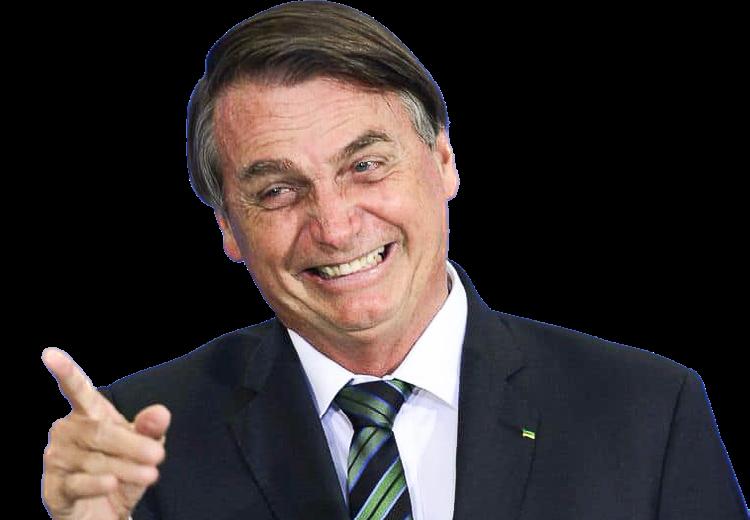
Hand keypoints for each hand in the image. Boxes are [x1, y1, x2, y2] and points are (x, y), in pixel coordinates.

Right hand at [41, 348, 170, 519]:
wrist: (105, 513)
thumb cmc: (123, 468)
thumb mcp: (143, 447)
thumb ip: (150, 429)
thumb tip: (161, 413)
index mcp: (87, 413)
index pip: (76, 389)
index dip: (65, 371)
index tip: (49, 354)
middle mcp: (66, 431)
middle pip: (99, 432)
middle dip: (132, 444)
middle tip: (159, 456)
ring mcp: (56, 460)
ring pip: (94, 459)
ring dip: (126, 468)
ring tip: (150, 475)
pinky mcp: (54, 489)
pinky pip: (77, 483)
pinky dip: (97, 483)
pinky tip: (111, 483)